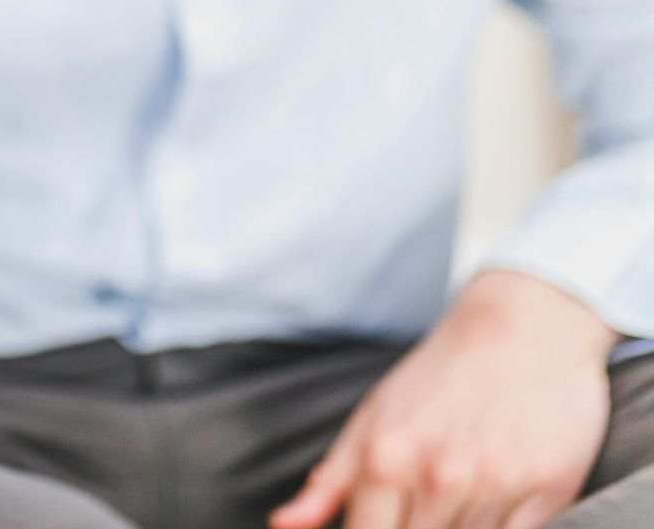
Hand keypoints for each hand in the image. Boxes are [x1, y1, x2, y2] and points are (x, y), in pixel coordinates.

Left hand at [271, 271, 616, 528]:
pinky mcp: (551, 489)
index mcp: (385, 458)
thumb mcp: (371, 420)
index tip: (381, 525)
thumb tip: (285, 526)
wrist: (523, 327)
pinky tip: (495, 508)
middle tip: (419, 507)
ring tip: (455, 501)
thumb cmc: (438, 378)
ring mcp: (497, 484)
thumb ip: (329, 483)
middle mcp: (438, 475)